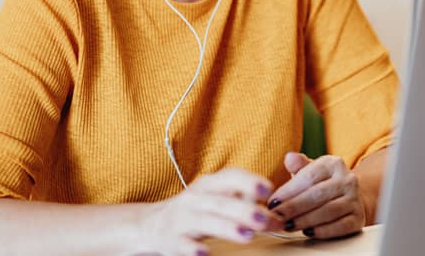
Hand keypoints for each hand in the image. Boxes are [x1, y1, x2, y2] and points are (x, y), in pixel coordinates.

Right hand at [136, 168, 282, 254]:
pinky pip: (181, 244)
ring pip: (205, 222)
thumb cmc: (196, 209)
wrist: (151, 224)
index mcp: (209, 184)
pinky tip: (204, 254)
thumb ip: (241, 196)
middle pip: (221, 201)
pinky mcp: (170, 240)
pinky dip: (192, 250)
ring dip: (227, 228)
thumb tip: (273, 201)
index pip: (230, 176)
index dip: (248, 181)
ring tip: (248, 236)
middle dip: (244, 210)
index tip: (268, 188)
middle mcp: (195, 197)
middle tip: (266, 219)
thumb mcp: (216, 197)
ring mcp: (181, 218)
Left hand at [266, 152, 365, 239]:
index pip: (309, 177)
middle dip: (294, 207)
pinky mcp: (358, 218)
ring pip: (328, 211)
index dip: (289, 191)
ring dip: (305, 220)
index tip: (273, 202)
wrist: (349, 197)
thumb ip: (299, 164)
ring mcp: (355, 199)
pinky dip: (323, 231)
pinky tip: (308, 232)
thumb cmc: (323, 183)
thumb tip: (289, 158)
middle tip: (277, 216)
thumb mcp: (311, 170)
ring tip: (288, 225)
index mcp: (333, 163)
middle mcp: (347, 179)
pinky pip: (340, 227)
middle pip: (317, 194)